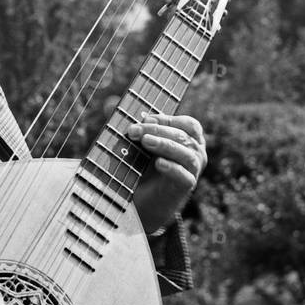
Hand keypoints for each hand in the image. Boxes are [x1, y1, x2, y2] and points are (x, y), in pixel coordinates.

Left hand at [127, 112, 205, 233]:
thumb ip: (127, 123)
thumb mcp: (137, 143)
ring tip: (146, 141)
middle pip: (182, 136)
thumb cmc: (145, 165)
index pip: (187, 124)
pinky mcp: (186, 187)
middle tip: (134, 130)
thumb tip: (108, 104)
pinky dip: (172, 168)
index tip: (144, 118)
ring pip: (186, 154)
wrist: (144, 200)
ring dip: (165, 145)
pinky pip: (184, 176)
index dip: (167, 119)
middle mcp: (196, 152)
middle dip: (157, 130)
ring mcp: (193, 170)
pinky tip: (158, 163)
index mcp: (190, 138)